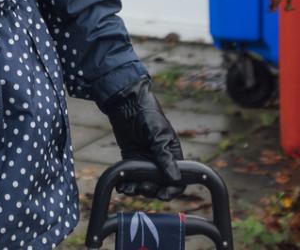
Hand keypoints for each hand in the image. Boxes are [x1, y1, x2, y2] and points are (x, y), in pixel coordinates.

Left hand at [98, 80, 184, 197]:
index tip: (162, 195)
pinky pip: (131, 178)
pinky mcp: (132, 161)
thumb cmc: (147, 114)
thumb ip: (164, 156)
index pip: (178, 180)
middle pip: (160, 186)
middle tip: (142, 188)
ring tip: (130, 188)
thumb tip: (175, 178)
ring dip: (138, 190)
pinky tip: (122, 186)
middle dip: (152, 190)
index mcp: (173, 155)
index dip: (172, 190)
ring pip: (144, 185)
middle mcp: (161, 161)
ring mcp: (145, 162)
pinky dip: (127, 185)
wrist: (126, 104)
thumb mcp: (158, 134)